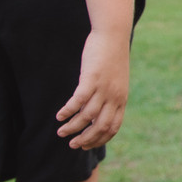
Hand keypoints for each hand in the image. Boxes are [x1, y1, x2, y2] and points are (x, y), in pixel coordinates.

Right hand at [55, 27, 131, 149]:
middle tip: (72, 145)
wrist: (113, 35)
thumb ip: (110, 96)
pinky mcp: (91, 79)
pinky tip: (59, 116)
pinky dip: (68, 111)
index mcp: (121, 99)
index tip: (86, 146)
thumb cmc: (112, 57)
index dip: (99, 140)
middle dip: (85, 139)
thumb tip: (97, 110)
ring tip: (61, 132)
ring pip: (87, 116)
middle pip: (100, 127)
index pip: (112, 128)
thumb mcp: (116, 81)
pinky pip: (78, 101)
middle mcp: (114, 97)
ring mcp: (103, 89)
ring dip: (72, 127)